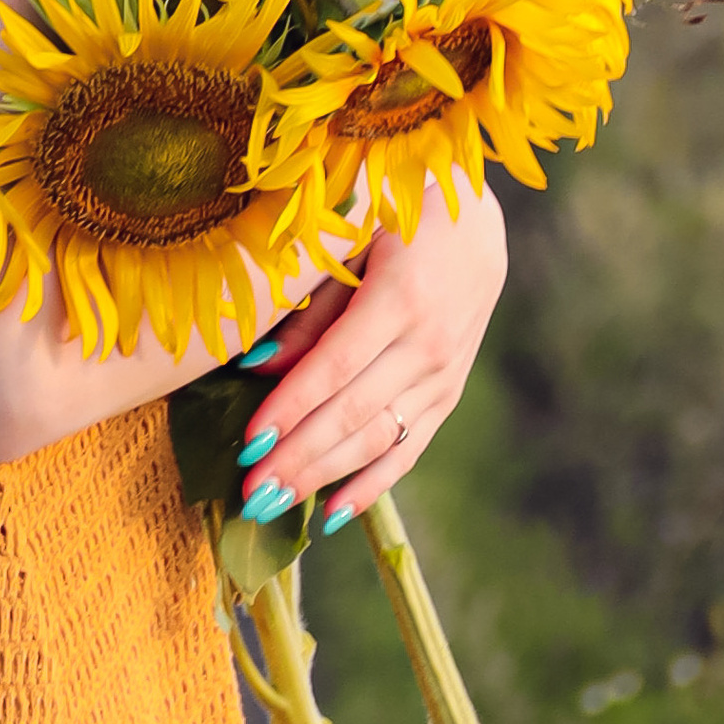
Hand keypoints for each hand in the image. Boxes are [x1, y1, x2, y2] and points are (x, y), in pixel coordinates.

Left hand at [234, 181, 507, 533]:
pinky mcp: (448, 393)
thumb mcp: (347, 236)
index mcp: (401, 297)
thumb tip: (256, 364)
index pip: (334, 368)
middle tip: (250, 496)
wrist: (474, 215)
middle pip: (354, 414)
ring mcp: (444, 375)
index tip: (249, 445)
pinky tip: (331, 513)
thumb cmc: (392, 210)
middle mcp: (429, 345)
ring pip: (379, 440)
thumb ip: (308, 303)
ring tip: (274, 505)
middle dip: (298, 459)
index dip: (291, 410)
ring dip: (324, 477)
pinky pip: (409, 449)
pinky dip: (371, 484)